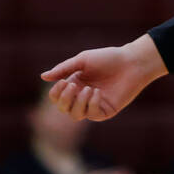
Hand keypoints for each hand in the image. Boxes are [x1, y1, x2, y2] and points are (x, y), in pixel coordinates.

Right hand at [40, 34, 167, 121]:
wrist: (132, 62)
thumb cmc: (108, 58)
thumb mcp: (82, 61)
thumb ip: (63, 69)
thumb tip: (42, 77)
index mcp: (74, 84)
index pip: (56, 97)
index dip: (56, 93)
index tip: (63, 82)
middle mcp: (82, 97)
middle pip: (63, 108)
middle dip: (65, 99)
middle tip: (73, 85)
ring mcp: (94, 105)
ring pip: (76, 115)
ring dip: (78, 103)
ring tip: (88, 89)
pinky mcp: (106, 111)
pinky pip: (92, 114)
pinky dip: (92, 104)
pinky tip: (98, 92)